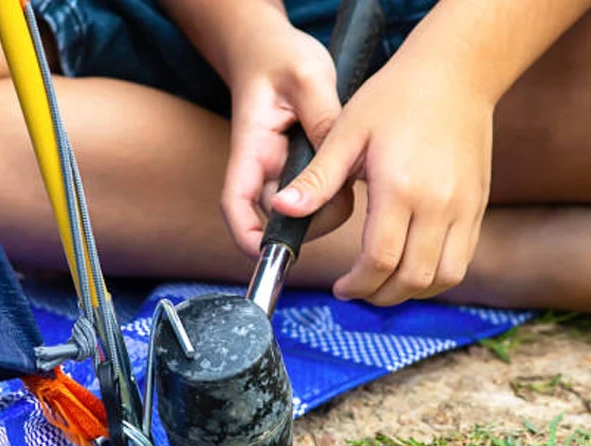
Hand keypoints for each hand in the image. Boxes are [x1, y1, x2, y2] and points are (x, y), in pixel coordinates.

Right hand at [221, 15, 353, 257]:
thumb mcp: (306, 78)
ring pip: (305, 210)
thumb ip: (322, 120)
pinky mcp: (302, 169)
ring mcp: (281, 172)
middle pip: (280, 217)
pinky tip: (354, 168)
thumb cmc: (279, 58)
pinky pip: (320, 195)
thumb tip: (340, 163)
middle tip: (346, 194)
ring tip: (352, 170)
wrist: (270, 48)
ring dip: (331, 204)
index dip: (248, 237)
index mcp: (252, 149)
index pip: (236, 205)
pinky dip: (338, 191)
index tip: (269, 254)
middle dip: (314, 220)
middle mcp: (263, 168)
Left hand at [271, 60, 494, 304]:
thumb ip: (318, 179)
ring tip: (383, 284)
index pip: (379, 261)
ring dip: (410, 292)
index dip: (356, 284)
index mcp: (400, 189)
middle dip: (378, 295)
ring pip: (443, 278)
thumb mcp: (346, 133)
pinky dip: (436, 277)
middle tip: (356, 290)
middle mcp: (438, 204)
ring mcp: (464, 208)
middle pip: (412, 278)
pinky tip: (411, 267)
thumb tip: (283, 208)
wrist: (455, 74)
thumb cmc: (395, 98)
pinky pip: (462, 260)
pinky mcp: (477, 207)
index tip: (339, 288)